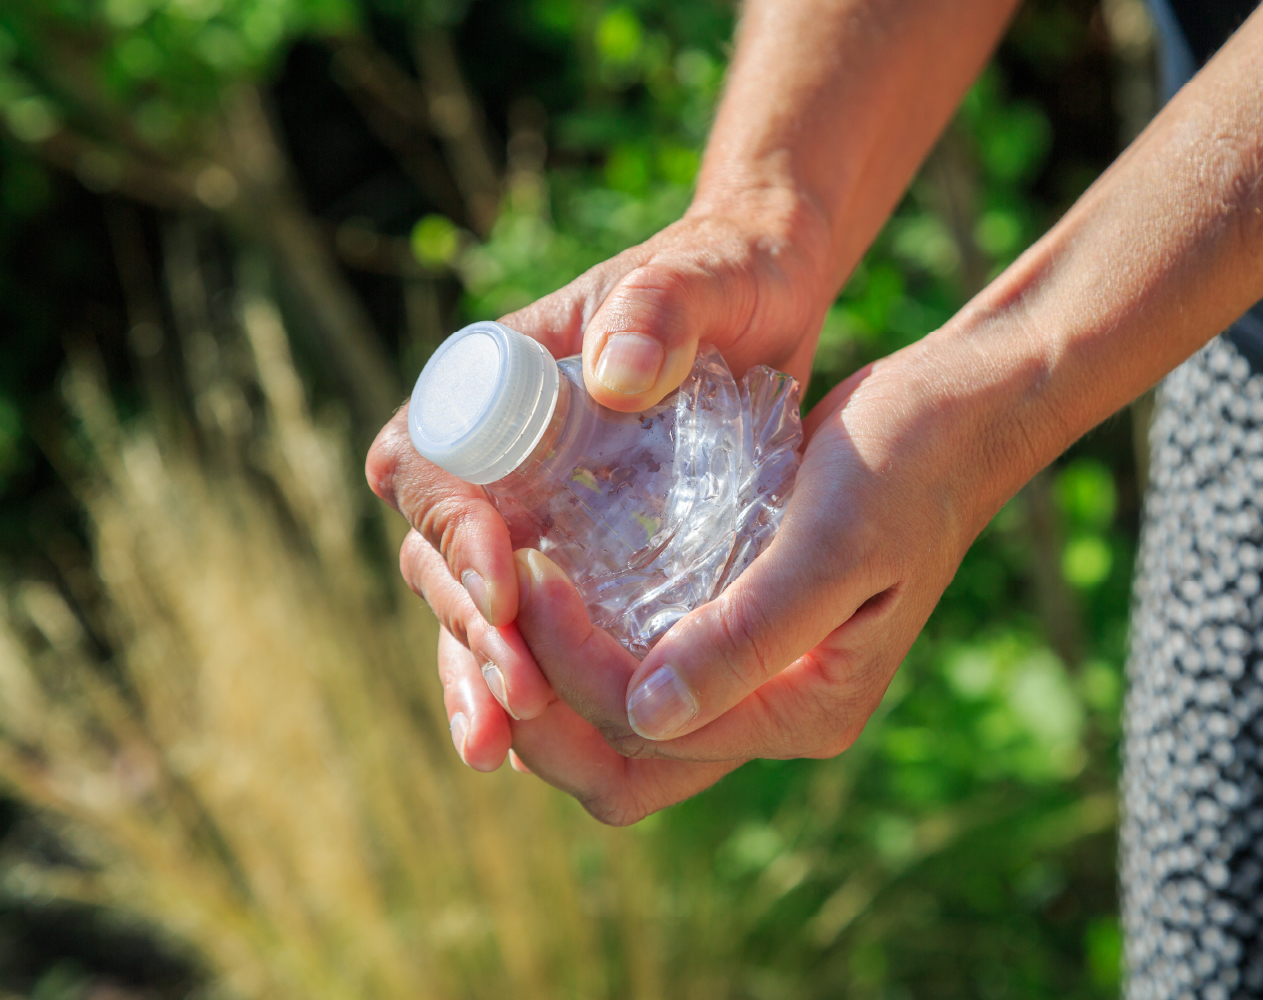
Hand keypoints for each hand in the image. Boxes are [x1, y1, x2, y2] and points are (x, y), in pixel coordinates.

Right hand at [365, 203, 833, 764]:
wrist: (768, 296)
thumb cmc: (725, 274)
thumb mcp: (699, 278)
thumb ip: (659, 307)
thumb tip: (613, 375)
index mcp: (493, 380)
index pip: (433, 462)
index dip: (451, 529)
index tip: (504, 582)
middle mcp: (497, 452)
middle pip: (441, 554)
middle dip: (470, 628)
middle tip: (519, 693)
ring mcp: (534, 507)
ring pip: (475, 606)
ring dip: (481, 676)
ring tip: (499, 747)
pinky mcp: (581, 552)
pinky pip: (534, 626)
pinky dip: (526, 683)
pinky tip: (533, 744)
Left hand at [400, 330, 1040, 821]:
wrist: (949, 419)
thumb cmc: (903, 468)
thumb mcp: (834, 543)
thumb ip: (750, 634)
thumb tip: (648, 715)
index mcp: (806, 709)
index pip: (650, 734)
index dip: (574, 671)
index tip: (536, 573)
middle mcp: (772, 710)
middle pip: (624, 764)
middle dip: (544, 710)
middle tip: (499, 609)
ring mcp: (751, 675)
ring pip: (621, 727)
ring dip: (554, 682)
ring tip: (510, 597)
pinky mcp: (734, 629)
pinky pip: (638, 666)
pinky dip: (585, 643)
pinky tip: (552, 579)